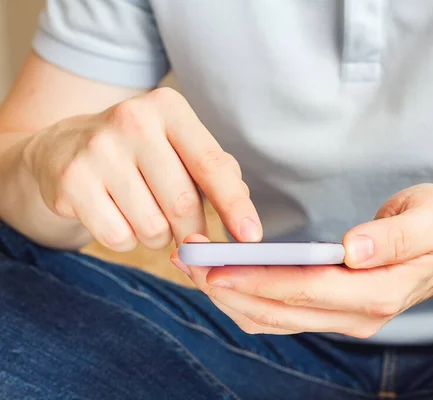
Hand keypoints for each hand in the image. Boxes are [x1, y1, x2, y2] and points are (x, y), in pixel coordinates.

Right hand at [23, 88, 261, 250]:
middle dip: (194, 233)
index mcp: (169, 108)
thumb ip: (218, 175)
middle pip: (183, 203)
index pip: (211, 164)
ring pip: (152, 227)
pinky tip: (117, 215)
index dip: (235, 205)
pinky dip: (127, 240)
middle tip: (191, 237)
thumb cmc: (142, 153)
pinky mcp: (72, 181)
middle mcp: (133, 120)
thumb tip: (243, 225)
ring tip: (145, 213)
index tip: (251, 237)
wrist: (64, 147)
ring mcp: (97, 149)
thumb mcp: (180, 147)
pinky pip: (119, 238)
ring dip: (159, 236)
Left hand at [175, 184, 432, 337]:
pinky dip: (246, 299)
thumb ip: (394, 236)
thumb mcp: (430, 219)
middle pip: (280, 311)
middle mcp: (356, 316)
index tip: (217, 267)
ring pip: (273, 319)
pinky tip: (223, 278)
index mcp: (379, 292)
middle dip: (230, 289)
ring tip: (195, 267)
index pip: (308, 290)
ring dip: (230, 296)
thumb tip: (352, 250)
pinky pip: (279, 315)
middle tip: (189, 260)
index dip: (260, 280)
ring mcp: (342, 320)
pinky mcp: (331, 313)